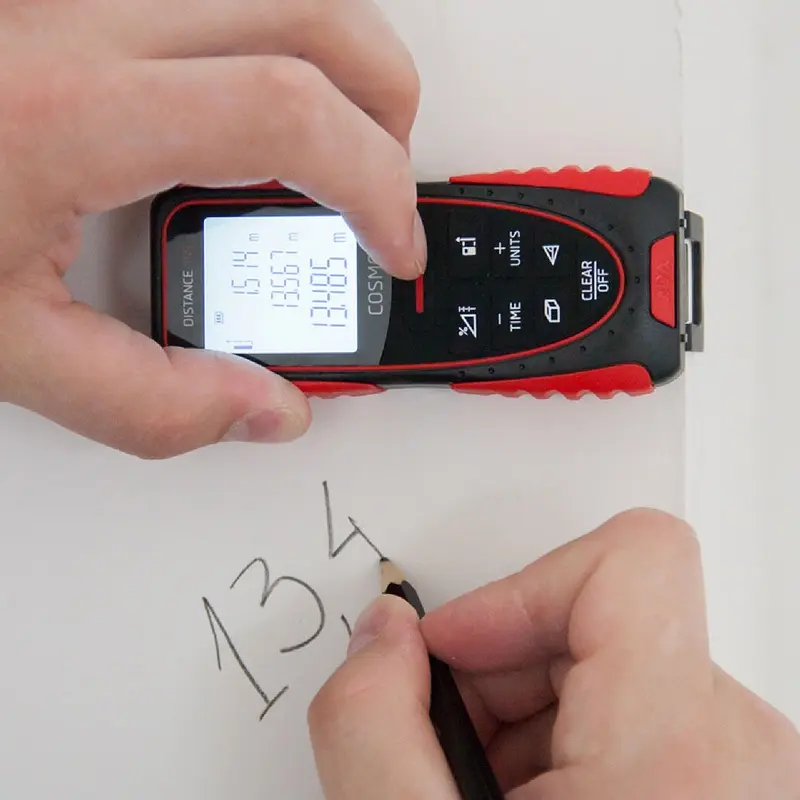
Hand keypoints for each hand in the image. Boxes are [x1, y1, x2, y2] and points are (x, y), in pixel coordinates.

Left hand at [0, 0, 423, 456]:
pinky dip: (270, 38)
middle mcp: (77, 18)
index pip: (285, 115)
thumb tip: (265, 410)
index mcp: (68, 114)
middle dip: (384, 103)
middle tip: (386, 179)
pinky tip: (257, 99)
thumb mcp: (4, 351)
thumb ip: (150, 403)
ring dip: (337, 60)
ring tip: (336, 140)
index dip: (373, 183)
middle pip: (309, 14)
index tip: (390, 244)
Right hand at [308, 509, 799, 798]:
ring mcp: (744, 778)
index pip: (636, 558)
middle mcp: (742, 755)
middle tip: (450, 760)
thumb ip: (369, 724)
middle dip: (497, 674)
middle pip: (598, 616)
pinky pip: (630, 717)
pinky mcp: (727, 792)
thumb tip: (380, 634)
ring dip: (522, 722)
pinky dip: (561, 754)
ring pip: (607, 668)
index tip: (452, 650)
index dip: (521, 584)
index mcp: (682, 753)